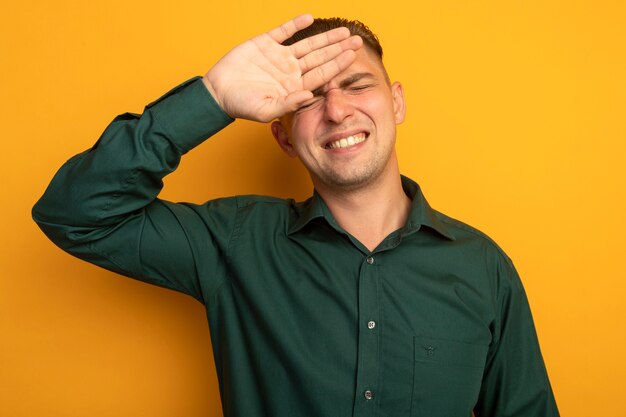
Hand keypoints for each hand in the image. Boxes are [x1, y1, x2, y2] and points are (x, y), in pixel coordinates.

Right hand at [203, 14, 362, 121]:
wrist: (219, 92)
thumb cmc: (242, 106)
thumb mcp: (266, 110)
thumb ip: (289, 104)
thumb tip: (311, 96)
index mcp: (294, 87)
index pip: (322, 74)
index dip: (338, 64)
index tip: (353, 55)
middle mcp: (291, 71)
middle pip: (320, 58)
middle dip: (339, 49)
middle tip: (357, 41)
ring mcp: (279, 57)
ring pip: (307, 44)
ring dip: (325, 38)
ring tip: (343, 31)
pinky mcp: (265, 44)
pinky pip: (283, 31)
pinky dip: (296, 24)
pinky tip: (309, 18)